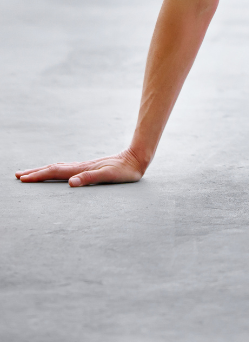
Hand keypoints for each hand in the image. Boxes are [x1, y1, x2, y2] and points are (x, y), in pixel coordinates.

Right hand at [15, 148, 144, 186]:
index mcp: (82, 169)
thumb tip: (71, 183)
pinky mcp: (89, 168)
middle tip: (17, 175)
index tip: (22, 179)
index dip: (38, 175)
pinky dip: (55, 170)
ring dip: (43, 170)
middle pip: (53, 168)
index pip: (55, 172)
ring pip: (59, 168)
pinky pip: (67, 169)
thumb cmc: (125, 171)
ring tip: (30, 173)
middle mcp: (80, 166)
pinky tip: (55, 173)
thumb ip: (90, 178)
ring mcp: (84, 166)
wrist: (137, 159)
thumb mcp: (109, 176)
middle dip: (35, 172)